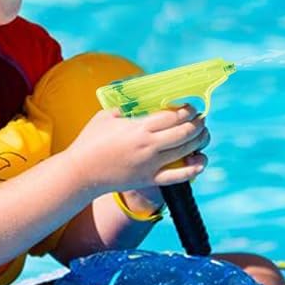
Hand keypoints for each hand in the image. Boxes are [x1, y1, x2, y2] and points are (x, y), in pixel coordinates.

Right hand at [65, 105, 209, 196]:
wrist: (81, 173)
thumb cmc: (89, 142)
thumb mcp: (105, 117)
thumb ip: (123, 109)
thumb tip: (135, 105)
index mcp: (138, 128)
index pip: (173, 116)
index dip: (187, 110)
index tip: (190, 108)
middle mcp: (149, 146)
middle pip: (185, 132)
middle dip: (198, 123)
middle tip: (200, 119)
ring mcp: (151, 164)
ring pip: (187, 150)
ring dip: (200, 140)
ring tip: (203, 134)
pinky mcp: (150, 179)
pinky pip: (179, 176)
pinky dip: (194, 168)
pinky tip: (201, 160)